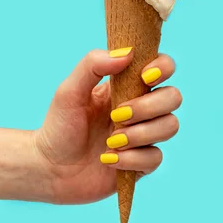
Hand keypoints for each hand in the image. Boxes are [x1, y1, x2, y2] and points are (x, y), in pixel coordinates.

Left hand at [33, 48, 181, 203]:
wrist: (49, 169)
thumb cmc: (59, 126)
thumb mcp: (69, 90)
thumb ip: (93, 65)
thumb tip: (127, 53)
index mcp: (127, 85)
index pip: (163, 67)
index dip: (163, 68)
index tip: (145, 77)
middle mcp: (141, 108)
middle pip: (173, 97)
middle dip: (149, 106)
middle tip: (117, 115)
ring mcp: (144, 135)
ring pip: (170, 126)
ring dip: (141, 133)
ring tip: (111, 141)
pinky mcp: (142, 162)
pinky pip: (156, 157)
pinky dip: (132, 158)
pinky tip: (108, 159)